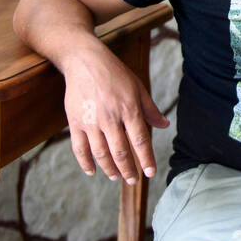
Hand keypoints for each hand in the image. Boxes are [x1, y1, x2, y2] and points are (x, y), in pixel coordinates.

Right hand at [62, 46, 169, 183]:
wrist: (85, 61)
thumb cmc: (115, 74)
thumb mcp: (138, 87)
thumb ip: (150, 109)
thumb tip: (164, 125)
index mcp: (129, 108)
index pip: (140, 140)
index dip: (146, 159)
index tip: (151, 173)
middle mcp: (110, 117)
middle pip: (120, 151)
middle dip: (128, 170)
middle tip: (133, 180)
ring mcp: (91, 121)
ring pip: (100, 153)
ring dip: (110, 169)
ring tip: (116, 177)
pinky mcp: (75, 121)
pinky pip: (79, 148)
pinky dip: (85, 162)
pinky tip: (92, 171)